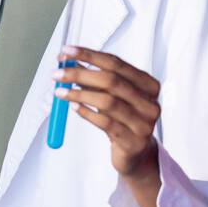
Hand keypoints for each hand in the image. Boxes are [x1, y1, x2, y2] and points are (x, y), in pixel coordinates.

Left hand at [53, 45, 161, 180]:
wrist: (136, 154)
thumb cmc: (122, 119)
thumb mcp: (111, 96)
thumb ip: (93, 79)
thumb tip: (68, 61)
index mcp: (148, 84)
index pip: (116, 63)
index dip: (89, 56)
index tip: (66, 52)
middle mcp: (150, 102)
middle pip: (112, 81)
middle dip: (80, 74)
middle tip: (57, 73)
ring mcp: (144, 123)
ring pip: (108, 102)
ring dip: (79, 94)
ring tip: (60, 92)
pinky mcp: (133, 142)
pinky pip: (105, 123)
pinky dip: (86, 113)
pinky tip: (73, 107)